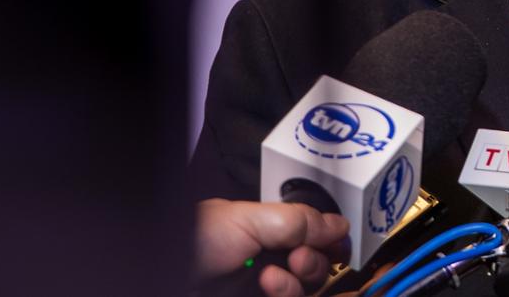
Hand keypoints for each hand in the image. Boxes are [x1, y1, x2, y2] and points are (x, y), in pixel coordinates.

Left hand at [196, 198, 349, 296]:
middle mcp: (270, 259)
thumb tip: (340, 224)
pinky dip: (287, 295)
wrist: (168, 273)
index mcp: (268, 231)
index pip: (315, 236)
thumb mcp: (250, 219)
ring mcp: (264, 287)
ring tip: (271, 277)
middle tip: (297, 258)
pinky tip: (267, 288)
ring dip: (296, 283)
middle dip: (314, 262)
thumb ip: (298, 220)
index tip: (335, 244)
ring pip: (305, 290)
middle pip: (317, 267)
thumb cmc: (195, 239)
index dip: (329, 241)